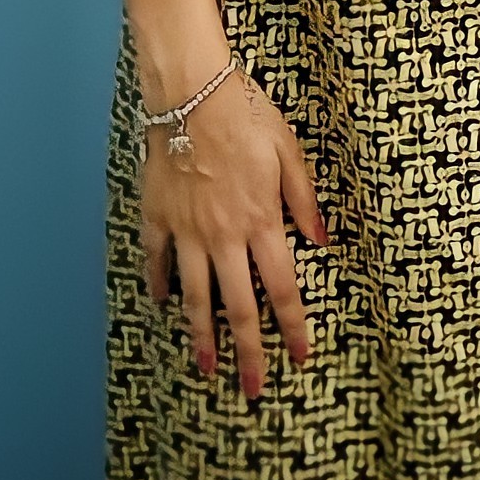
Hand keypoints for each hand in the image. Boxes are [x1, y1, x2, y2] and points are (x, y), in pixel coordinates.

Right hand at [138, 66, 328, 398]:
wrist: (190, 90)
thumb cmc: (244, 112)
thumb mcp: (288, 149)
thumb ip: (305, 198)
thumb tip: (323, 239)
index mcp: (261, 222)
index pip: (281, 289)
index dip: (291, 328)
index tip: (298, 358)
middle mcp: (223, 236)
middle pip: (238, 307)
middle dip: (248, 352)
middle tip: (253, 389)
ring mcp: (187, 230)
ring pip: (195, 296)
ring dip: (202, 336)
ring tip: (207, 368)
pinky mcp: (158, 216)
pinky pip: (156, 260)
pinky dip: (158, 286)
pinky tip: (162, 305)